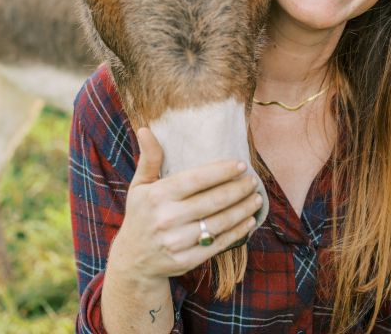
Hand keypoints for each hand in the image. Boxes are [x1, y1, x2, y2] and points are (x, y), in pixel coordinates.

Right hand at [108, 127, 261, 283]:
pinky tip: (249, 221)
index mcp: (158, 195)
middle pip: (213, 201)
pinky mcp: (186, 261)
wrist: (134, 259)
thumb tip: (146, 129)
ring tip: (256, 198)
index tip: (241, 164)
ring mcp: (177, 242)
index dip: (222, 171)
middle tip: (253, 181)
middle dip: (238, 189)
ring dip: (243, 209)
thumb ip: (149, 158)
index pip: (197, 179)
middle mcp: (167, 218)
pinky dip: (237, 232)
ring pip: (220, 222)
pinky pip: (218, 243)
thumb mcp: (140, 185)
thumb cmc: (141, 213)